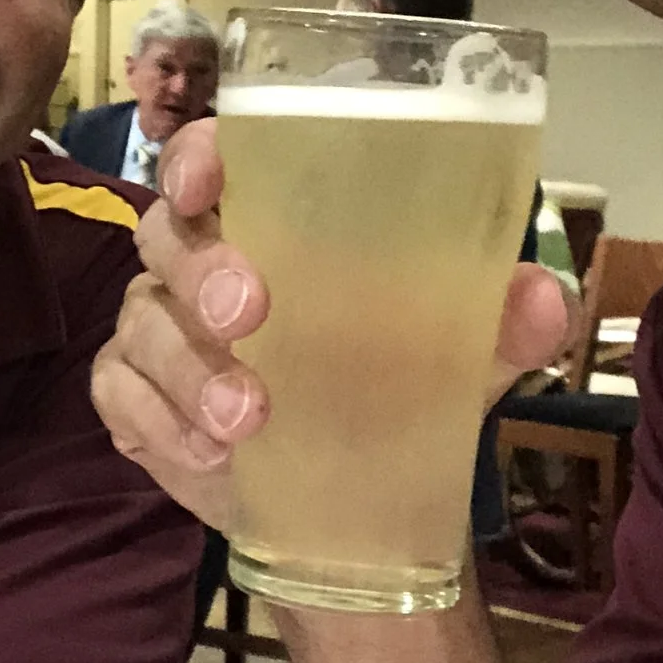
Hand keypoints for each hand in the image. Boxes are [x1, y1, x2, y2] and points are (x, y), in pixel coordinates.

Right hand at [90, 118, 571, 530]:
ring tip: (247, 421)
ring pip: (141, 322)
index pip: (214, 158)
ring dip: (188, 369)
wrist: (356, 507)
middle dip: (202, 270)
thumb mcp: (458, 358)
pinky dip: (161, 424)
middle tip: (251, 314)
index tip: (208, 182)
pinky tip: (210, 456)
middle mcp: (199, 261)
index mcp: (270, 221)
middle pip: (165, 233)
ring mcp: (157, 329)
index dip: (198, 156)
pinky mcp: (135, 401)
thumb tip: (544, 296)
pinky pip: (119, 397)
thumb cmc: (393, 389)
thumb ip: (499, 324)